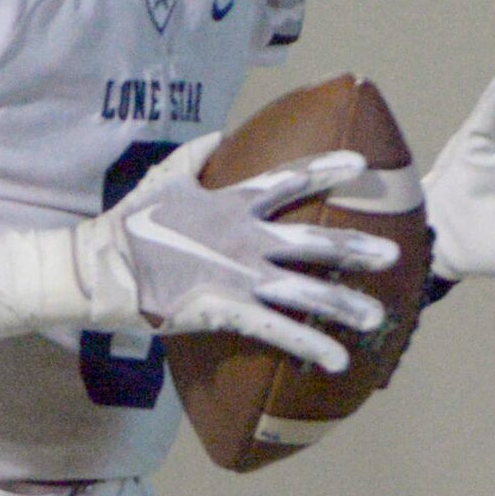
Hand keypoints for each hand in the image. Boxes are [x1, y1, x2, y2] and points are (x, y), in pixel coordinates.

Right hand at [100, 133, 399, 373]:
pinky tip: (338, 360)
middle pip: (312, 241)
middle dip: (354, 246)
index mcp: (230, 203)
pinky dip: (308, 345)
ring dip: (344, 304)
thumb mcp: (162, 177)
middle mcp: (243, 237)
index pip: (288, 179)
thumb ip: (195, 154)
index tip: (359, 162)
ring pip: (304, 290)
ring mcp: (237, 275)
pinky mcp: (225, 309)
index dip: (324, 168)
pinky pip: (276, 330)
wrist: (101, 268)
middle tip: (393, 252)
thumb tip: (220, 135)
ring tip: (378, 316)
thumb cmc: (128, 223)